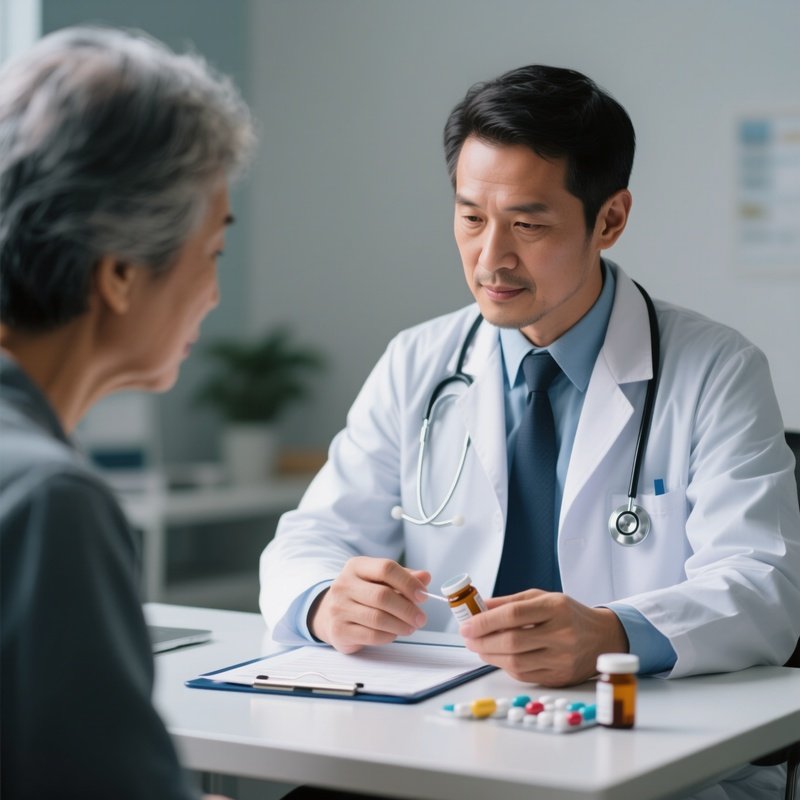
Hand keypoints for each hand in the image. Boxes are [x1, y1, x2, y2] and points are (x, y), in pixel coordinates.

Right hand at [308, 557, 430, 653]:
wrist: (329, 614)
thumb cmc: (362, 594)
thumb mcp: (380, 580)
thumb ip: (403, 577)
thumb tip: (425, 577)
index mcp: (356, 566)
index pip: (386, 568)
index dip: (408, 582)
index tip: (423, 595)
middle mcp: (344, 585)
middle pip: (382, 596)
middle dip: (407, 609)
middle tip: (421, 618)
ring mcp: (339, 608)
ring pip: (378, 618)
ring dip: (401, 625)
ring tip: (411, 627)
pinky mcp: (339, 631)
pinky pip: (371, 635)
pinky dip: (388, 636)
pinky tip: (394, 633)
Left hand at [459, 590, 628, 686]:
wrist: (603, 637)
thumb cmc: (568, 614)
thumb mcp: (542, 598)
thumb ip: (509, 602)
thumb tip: (477, 608)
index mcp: (556, 608)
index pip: (513, 615)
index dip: (485, 621)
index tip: (466, 624)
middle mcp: (561, 634)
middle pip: (512, 642)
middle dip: (482, 641)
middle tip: (467, 638)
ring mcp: (562, 659)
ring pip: (516, 663)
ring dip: (489, 656)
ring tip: (478, 647)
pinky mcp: (560, 678)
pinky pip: (524, 675)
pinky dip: (505, 666)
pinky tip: (497, 657)